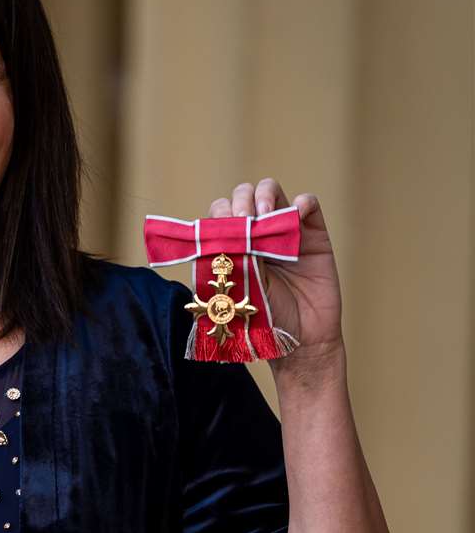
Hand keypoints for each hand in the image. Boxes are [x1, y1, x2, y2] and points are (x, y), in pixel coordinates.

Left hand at [209, 179, 344, 373]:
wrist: (300, 340)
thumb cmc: (263, 320)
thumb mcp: (237, 288)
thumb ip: (230, 258)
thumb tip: (223, 230)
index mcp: (232, 246)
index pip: (220, 214)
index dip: (219, 216)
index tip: (222, 231)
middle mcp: (256, 234)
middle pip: (242, 195)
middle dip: (239, 202)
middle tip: (243, 220)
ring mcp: (284, 231)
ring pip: (271, 191)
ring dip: (264, 195)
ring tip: (263, 214)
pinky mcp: (313, 233)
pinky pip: (308, 203)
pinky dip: (303, 202)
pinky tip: (296, 215)